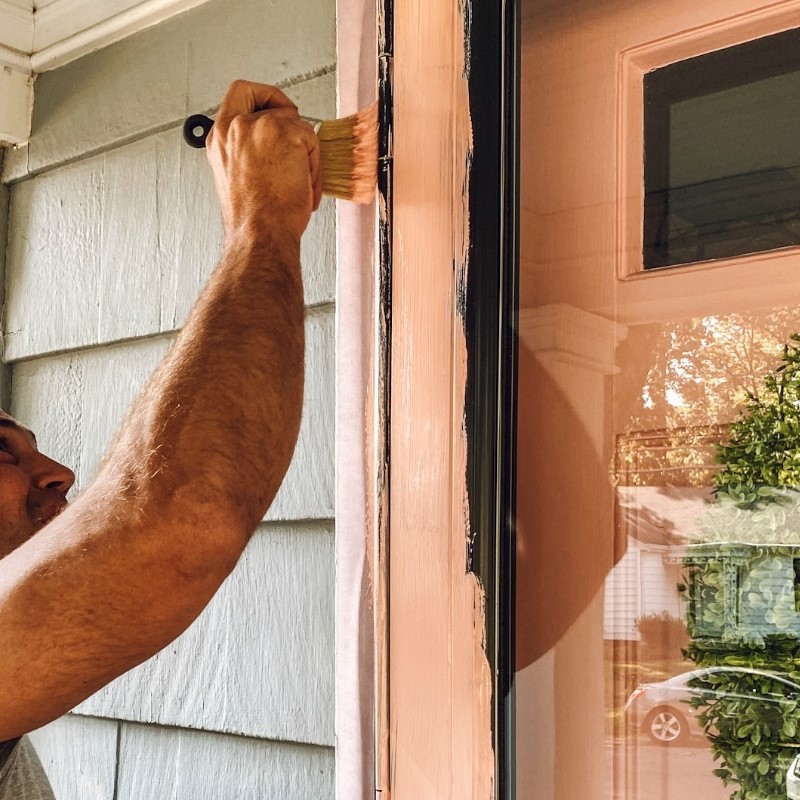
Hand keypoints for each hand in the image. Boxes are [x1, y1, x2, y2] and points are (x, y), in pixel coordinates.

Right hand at [206, 80, 322, 245]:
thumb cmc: (254, 220)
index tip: (274, 112)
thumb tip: (276, 148)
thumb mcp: (239, 178)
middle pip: (270, 98)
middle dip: (288, 115)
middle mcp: (234, 127)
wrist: (260, 235)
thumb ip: (249, 152)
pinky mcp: (284, 132)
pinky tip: (304, 185)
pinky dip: (315, 165)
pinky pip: (312, 140)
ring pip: (296, 123)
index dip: (262, 98)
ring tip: (298, 182)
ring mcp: (258, 127)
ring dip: (305, 153)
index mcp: (220, 138)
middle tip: (297, 141)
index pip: (240, 94)